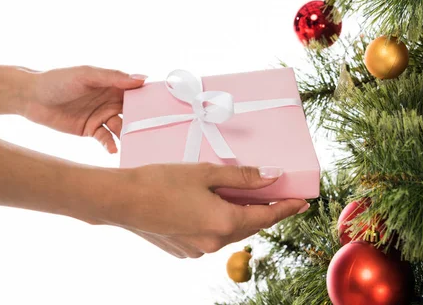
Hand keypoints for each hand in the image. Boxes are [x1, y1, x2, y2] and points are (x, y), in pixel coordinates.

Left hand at [0, 60, 145, 152]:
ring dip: (128, 135)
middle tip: (155, 131)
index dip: (150, 98)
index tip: (166, 107)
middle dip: (143, 121)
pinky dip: (111, 144)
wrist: (30, 98)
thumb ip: (113, 77)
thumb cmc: (58, 80)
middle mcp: (111, 100)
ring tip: (135, 143)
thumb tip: (142, 78)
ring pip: (122, 128)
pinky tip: (114, 149)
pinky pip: (106, 139)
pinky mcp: (91, 130)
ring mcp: (101, 116)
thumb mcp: (86, 75)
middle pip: (133, 112)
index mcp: (113, 84)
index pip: (137, 92)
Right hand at [77, 163, 309, 257]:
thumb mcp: (205, 173)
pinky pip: (209, 235)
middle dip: (263, 210)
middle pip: (249, 225)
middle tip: (273, 193)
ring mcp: (198, 250)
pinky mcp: (183, 250)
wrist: (121, 200)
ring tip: (238, 194)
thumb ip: (243, 177)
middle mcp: (214, 242)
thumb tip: (274, 176)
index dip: (286, 207)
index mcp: (224, 222)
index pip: (267, 216)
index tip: (302, 201)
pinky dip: (217, 221)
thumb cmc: (161, 181)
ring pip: (229, 231)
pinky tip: (208, 204)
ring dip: (238, 215)